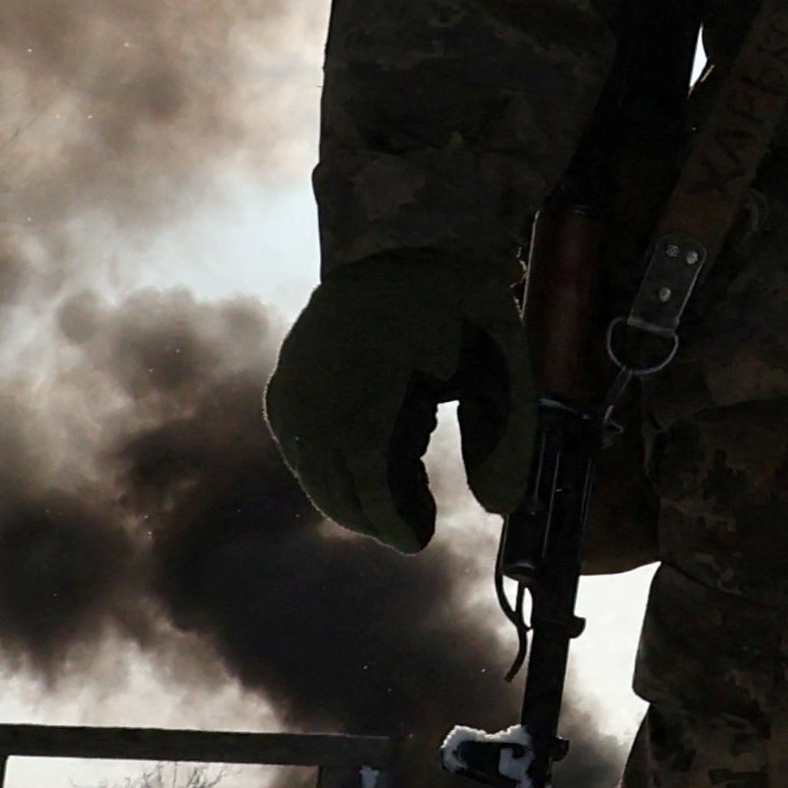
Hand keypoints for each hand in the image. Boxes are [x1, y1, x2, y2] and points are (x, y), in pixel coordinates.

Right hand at [262, 250, 536, 552]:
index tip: (422, 539)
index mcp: (364, 399)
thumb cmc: (460, 312)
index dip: (395, 522)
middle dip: (380, 513)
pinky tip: (384, 446)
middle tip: (422, 516)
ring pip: (317, 475)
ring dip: (360, 489)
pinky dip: (338, 463)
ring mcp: (289, 396)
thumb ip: (505, 443)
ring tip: (410, 475)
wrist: (405, 248)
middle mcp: (312, 403)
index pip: (367, 490)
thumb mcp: (502, 372)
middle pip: (338, 491)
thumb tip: (502, 510)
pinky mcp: (282, 391)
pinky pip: (305, 450)